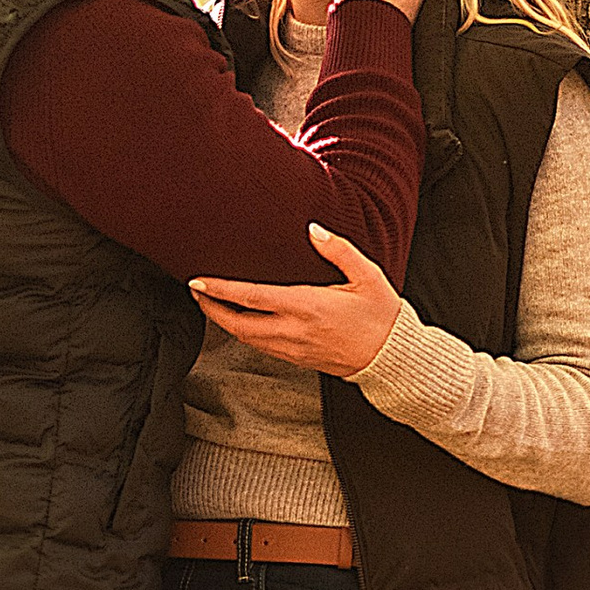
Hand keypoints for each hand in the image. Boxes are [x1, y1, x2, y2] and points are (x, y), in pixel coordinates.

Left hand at [190, 223, 406, 375]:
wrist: (392, 359)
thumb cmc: (382, 316)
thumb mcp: (367, 276)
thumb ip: (339, 250)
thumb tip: (313, 229)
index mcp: (307, 306)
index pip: (251, 297)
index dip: (220, 289)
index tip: (198, 280)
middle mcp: (294, 330)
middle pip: (237, 323)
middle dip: (210, 307)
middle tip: (196, 290)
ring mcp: (293, 349)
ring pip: (245, 338)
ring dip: (223, 321)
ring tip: (211, 303)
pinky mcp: (297, 360)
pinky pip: (260, 347)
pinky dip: (243, 333)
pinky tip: (240, 321)